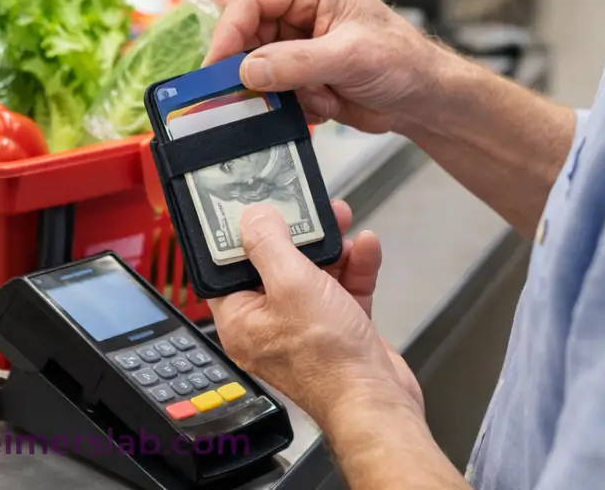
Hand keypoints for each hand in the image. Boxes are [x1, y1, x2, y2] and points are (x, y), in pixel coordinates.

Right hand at [204, 0, 441, 133]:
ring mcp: (296, 39)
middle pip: (246, 34)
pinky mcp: (297, 69)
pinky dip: (294, 103)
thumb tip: (248, 70)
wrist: (423, 97)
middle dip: (256, 70)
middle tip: (257, 97)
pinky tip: (327, 103)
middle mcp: (298, 5)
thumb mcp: (350, 57)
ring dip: (283, 91)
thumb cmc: (402, 60)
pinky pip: (271, 89)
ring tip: (320, 96)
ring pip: (256, 67)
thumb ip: (297, 62)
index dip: (229, 32)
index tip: (216, 67)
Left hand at [209, 200, 423, 430]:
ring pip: (315, 271)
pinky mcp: (340, 327)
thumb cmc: (327, 360)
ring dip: (332, 245)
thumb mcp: (290, 284)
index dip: (241, 234)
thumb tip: (252, 217)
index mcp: (242, 319)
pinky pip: (344, 286)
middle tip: (307, 206)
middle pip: (277, 263)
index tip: (253, 204)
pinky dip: (356, 265)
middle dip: (298, 232)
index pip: (229, 268)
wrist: (376, 399)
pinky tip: (366, 247)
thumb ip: (269, 244)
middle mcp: (271, 322)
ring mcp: (308, 325)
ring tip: (342, 219)